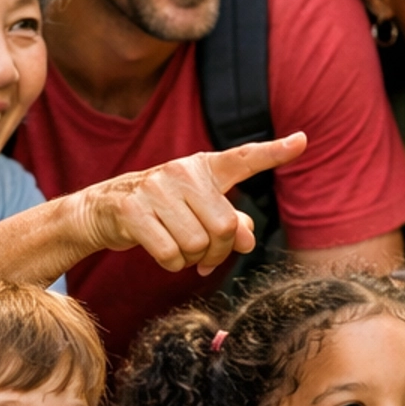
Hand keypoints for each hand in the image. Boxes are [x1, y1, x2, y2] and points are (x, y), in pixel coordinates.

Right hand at [74, 134, 307, 275]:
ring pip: (197, 244)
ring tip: (179, 250)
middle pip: (225, 227)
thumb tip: (247, 240)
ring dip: (192, 260)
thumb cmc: (160, 210)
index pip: (244, 158)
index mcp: (203, 167)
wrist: (102, 210)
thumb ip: (230, 222)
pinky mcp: (132, 210)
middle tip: (205, 255)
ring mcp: (155, 189)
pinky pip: (170, 254)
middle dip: (218, 252)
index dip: (275, 152)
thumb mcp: (197, 211)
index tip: (303, 140)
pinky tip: (163, 254)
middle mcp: (182, 172)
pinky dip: (172, 264)